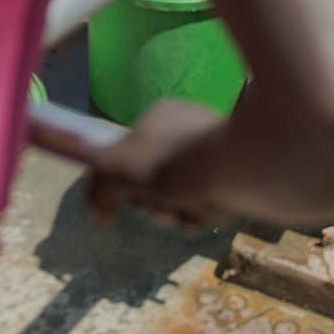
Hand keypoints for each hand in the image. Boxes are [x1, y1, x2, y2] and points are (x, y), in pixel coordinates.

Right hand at [86, 99, 226, 229]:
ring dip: (176, 214)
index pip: (130, 155)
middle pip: (155, 178)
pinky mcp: (237, 172)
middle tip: (160, 210)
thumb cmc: (169, 164)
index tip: (129, 199)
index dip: (123, 184)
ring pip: (182, 194)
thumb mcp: (114, 170)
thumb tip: (102, 214)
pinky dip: (201, 214)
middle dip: (153, 204)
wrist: (233, 171)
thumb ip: (97, 187)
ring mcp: (215, 149)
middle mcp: (188, 128)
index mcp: (160, 116)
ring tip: (185, 217)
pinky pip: (208, 200)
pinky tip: (203, 217)